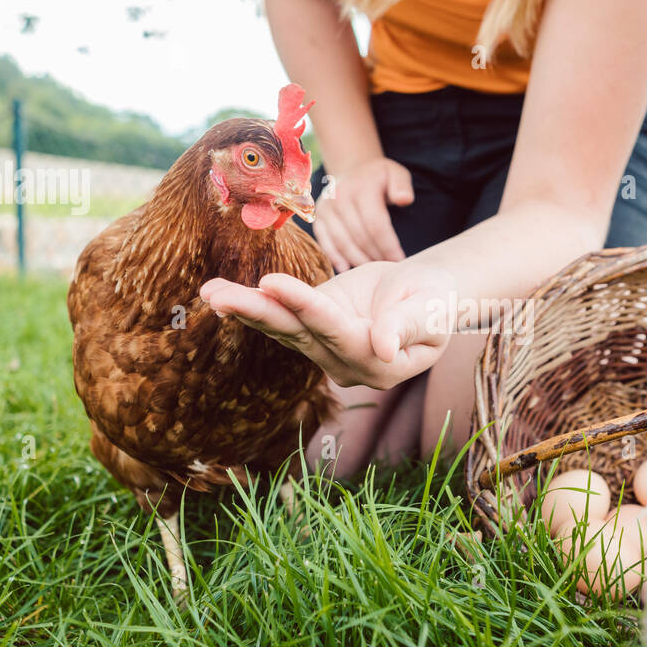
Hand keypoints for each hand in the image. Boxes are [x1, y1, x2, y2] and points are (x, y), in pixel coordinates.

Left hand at [200, 260, 455, 389]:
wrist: (425, 296)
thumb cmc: (435, 301)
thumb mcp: (432, 311)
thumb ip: (407, 327)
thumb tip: (384, 349)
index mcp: (379, 365)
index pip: (337, 332)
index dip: (305, 306)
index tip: (273, 281)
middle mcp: (345, 365)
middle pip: (298, 334)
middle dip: (259, 311)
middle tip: (221, 296)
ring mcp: (325, 351)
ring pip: (282, 328)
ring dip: (245, 309)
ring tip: (210, 292)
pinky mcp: (312, 330)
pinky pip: (279, 319)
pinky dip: (250, 307)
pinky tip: (220, 295)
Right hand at [314, 157, 413, 270]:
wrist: (352, 170)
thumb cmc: (378, 177)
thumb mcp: (395, 173)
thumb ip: (402, 185)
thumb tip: (404, 199)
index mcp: (361, 188)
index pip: (375, 224)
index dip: (388, 245)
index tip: (399, 259)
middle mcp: (339, 197)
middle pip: (359, 236)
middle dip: (376, 255)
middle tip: (388, 266)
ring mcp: (326, 208)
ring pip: (342, 242)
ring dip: (359, 259)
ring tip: (373, 269)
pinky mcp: (318, 218)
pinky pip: (325, 242)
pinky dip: (335, 257)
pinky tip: (347, 269)